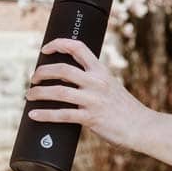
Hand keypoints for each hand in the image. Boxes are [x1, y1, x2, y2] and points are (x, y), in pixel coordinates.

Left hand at [25, 38, 149, 148]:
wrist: (142, 126)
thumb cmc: (124, 108)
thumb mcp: (110, 86)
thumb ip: (91, 81)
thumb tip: (65, 81)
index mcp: (101, 70)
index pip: (78, 47)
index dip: (58, 44)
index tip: (45, 49)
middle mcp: (96, 82)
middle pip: (62, 69)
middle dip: (42, 72)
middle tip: (33, 78)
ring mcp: (93, 100)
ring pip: (58, 91)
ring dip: (39, 93)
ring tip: (29, 95)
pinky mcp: (91, 118)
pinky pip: (62, 115)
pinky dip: (45, 114)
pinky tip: (34, 115)